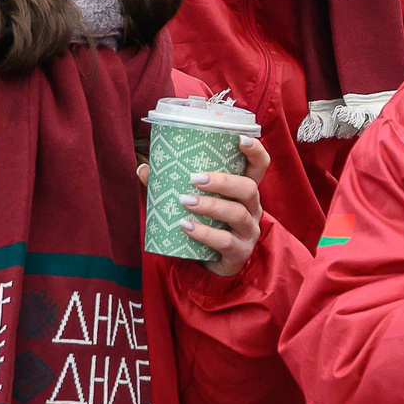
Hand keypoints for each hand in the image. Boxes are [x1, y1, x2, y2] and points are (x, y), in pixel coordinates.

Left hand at [137, 137, 270, 276]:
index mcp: (245, 190)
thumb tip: (143, 169)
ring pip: (237, 214)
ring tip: (185, 201)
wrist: (212, 264)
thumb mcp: (197, 202)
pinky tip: (185, 226)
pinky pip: (225, 241)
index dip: (256, 151)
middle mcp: (253, 208)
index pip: (260, 166)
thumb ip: (172, 186)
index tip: (240, 139)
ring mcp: (248, 231)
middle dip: (223, 181)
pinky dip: (204, 233)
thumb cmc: (207, 224)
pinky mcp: (239, 251)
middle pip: (249, 188)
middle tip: (195, 178)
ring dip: (210, 205)